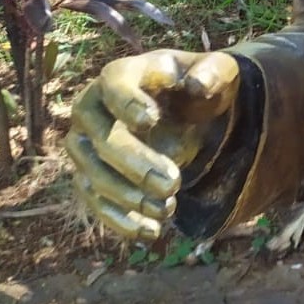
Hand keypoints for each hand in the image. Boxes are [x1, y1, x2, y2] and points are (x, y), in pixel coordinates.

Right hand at [65, 49, 239, 240]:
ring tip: (167, 208)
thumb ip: (213, 73)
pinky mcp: (89, 176)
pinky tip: (151, 231)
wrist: (186, 111)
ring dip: (128, 197)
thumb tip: (200, 85)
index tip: (150, 120)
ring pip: (93, 175)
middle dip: (135, 164)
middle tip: (172, 185)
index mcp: (122, 74)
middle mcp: (92, 108)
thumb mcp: (218, 72)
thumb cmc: (199, 85)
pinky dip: (121, 220)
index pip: (113, 85)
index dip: (126, 102)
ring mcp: (85, 144)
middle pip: (102, 139)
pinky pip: (96, 202)